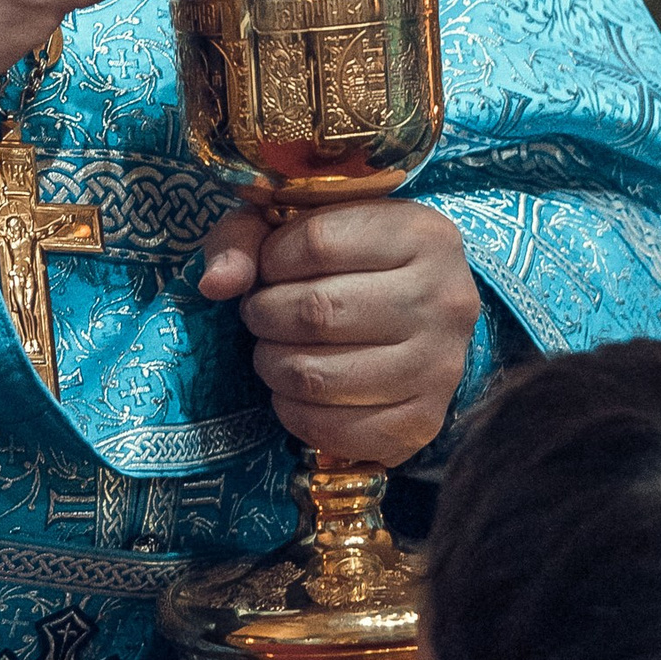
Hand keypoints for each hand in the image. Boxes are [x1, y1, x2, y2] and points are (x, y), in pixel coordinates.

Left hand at [199, 197, 480, 465]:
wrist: (419, 319)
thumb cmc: (352, 264)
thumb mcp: (299, 229)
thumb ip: (247, 240)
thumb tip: (216, 284)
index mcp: (422, 236)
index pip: (319, 243)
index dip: (272, 260)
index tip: (269, 270)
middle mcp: (444, 300)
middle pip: (317, 312)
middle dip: (266, 315)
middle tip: (260, 316)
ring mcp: (439, 367)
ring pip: (319, 375)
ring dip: (273, 365)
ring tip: (274, 351)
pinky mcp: (423, 422)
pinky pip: (334, 429)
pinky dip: (294, 413)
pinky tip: (295, 391)